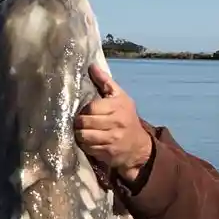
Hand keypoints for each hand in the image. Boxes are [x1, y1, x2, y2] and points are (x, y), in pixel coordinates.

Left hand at [74, 65, 153, 184]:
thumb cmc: (126, 117)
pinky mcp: (108, 153)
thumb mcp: (120, 97)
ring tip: (80, 132)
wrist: (139, 146)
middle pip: (85, 122)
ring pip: (84, 136)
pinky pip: (88, 148)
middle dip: (78, 123)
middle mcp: (116, 122)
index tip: (83, 111)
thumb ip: (105, 82)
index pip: (91, 107)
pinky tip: (87, 141)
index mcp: (118, 106)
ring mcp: (112, 139)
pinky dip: (84, 145)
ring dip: (79, 134)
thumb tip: (92, 66)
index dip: (84, 110)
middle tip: (78, 122)